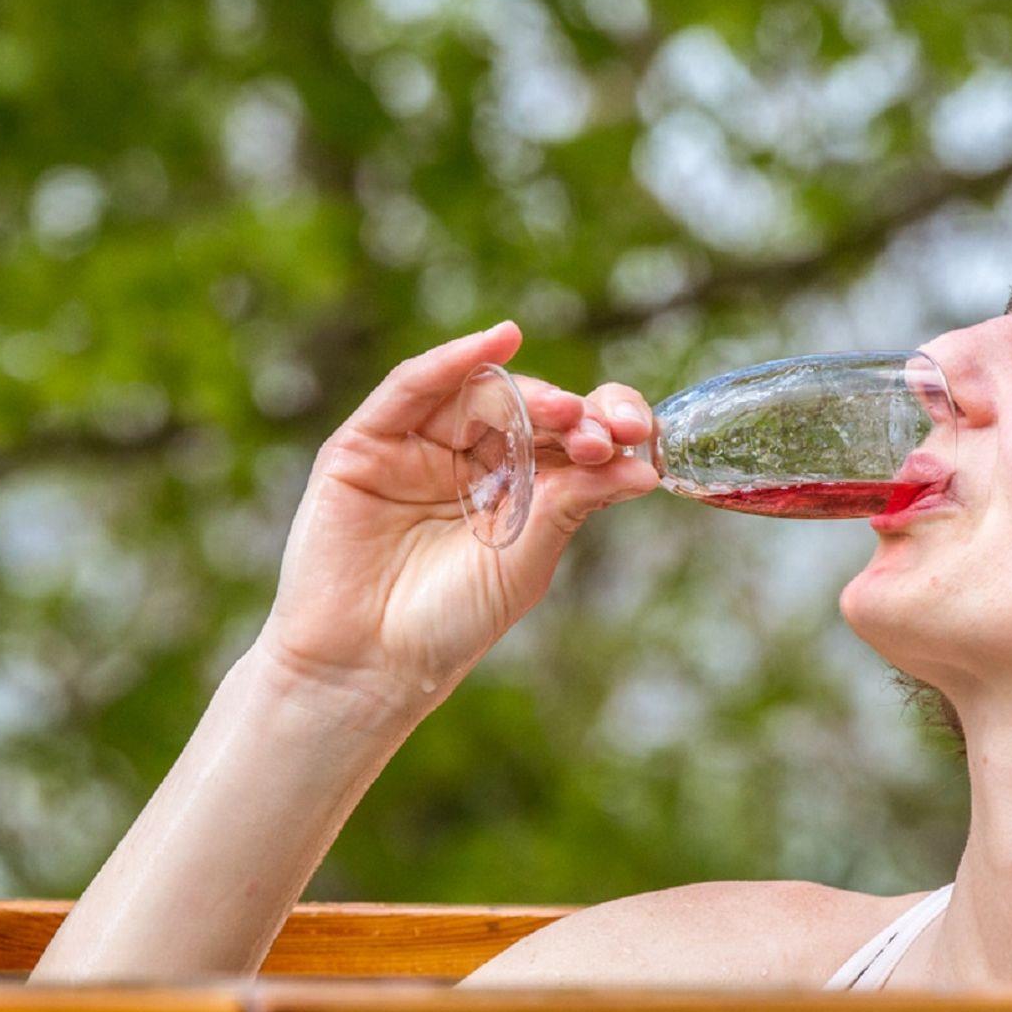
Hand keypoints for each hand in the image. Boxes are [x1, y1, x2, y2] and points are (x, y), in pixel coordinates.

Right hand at [252, 320, 658, 710]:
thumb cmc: (448, 624)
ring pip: (477, 393)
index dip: (603, 426)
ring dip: (525, 392)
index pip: (565, 436)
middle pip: (526, 408)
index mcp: (516, 487)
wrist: (367, 667)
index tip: (637, 435)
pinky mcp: (366, 442)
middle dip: (571, 414)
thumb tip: (645, 467)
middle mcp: (468, 458)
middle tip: (603, 432)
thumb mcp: (526, 559)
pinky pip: (411, 388)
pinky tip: (497, 344)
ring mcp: (416, 447)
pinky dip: (453, 361)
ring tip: (564, 411)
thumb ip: (574, 504)